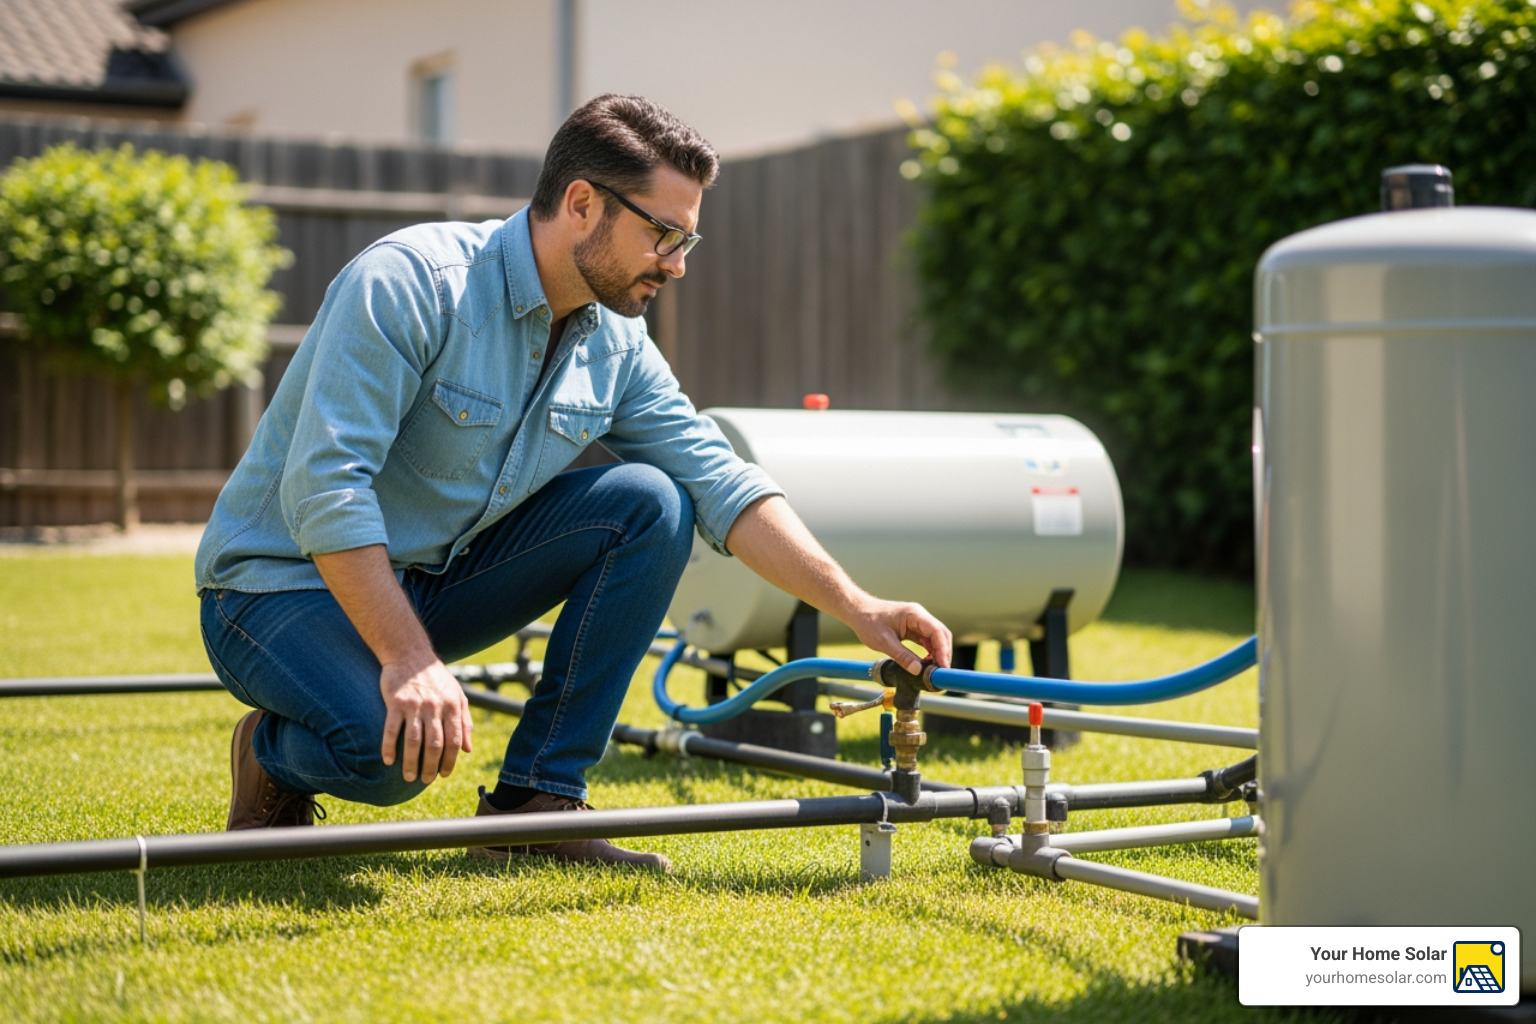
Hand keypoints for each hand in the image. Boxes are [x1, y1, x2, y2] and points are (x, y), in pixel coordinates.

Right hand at [379, 657, 473, 783]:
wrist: (410, 653)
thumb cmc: (436, 677)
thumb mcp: (457, 695)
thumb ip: (464, 721)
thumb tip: (468, 750)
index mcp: (452, 706)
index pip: (454, 740)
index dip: (450, 760)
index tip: (444, 774)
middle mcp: (435, 707)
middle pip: (434, 745)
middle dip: (431, 767)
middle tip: (426, 780)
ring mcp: (414, 705)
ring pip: (413, 741)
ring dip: (410, 762)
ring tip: (408, 777)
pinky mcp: (395, 702)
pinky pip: (391, 729)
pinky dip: (388, 747)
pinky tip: (388, 760)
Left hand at [847, 598, 952, 672]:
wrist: (857, 611)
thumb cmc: (868, 622)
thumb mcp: (884, 642)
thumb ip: (902, 656)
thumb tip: (918, 670)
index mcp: (914, 614)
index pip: (937, 632)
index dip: (943, 650)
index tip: (943, 667)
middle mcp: (919, 616)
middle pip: (940, 635)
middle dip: (943, 653)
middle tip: (940, 672)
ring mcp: (916, 622)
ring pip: (935, 638)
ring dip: (937, 653)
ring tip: (934, 671)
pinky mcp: (912, 628)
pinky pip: (926, 640)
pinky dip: (929, 652)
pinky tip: (926, 664)